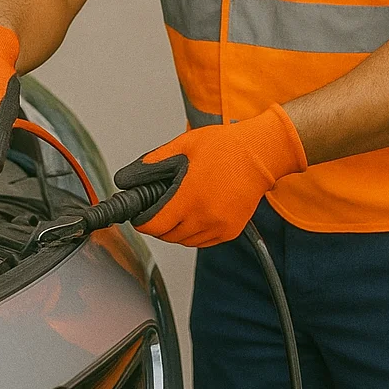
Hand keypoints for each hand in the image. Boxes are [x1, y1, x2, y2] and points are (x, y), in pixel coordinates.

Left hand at [114, 105, 307, 247]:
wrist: (260, 154)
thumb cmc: (226, 147)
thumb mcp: (183, 146)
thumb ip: (153, 163)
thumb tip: (128, 177)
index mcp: (189, 197)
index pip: (154, 225)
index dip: (142, 221)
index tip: (140, 215)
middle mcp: (204, 218)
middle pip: (168, 236)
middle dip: (158, 224)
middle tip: (158, 208)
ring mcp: (219, 227)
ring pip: (185, 241)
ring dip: (176, 230)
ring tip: (178, 208)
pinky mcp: (230, 231)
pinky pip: (203, 241)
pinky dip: (194, 233)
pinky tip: (195, 213)